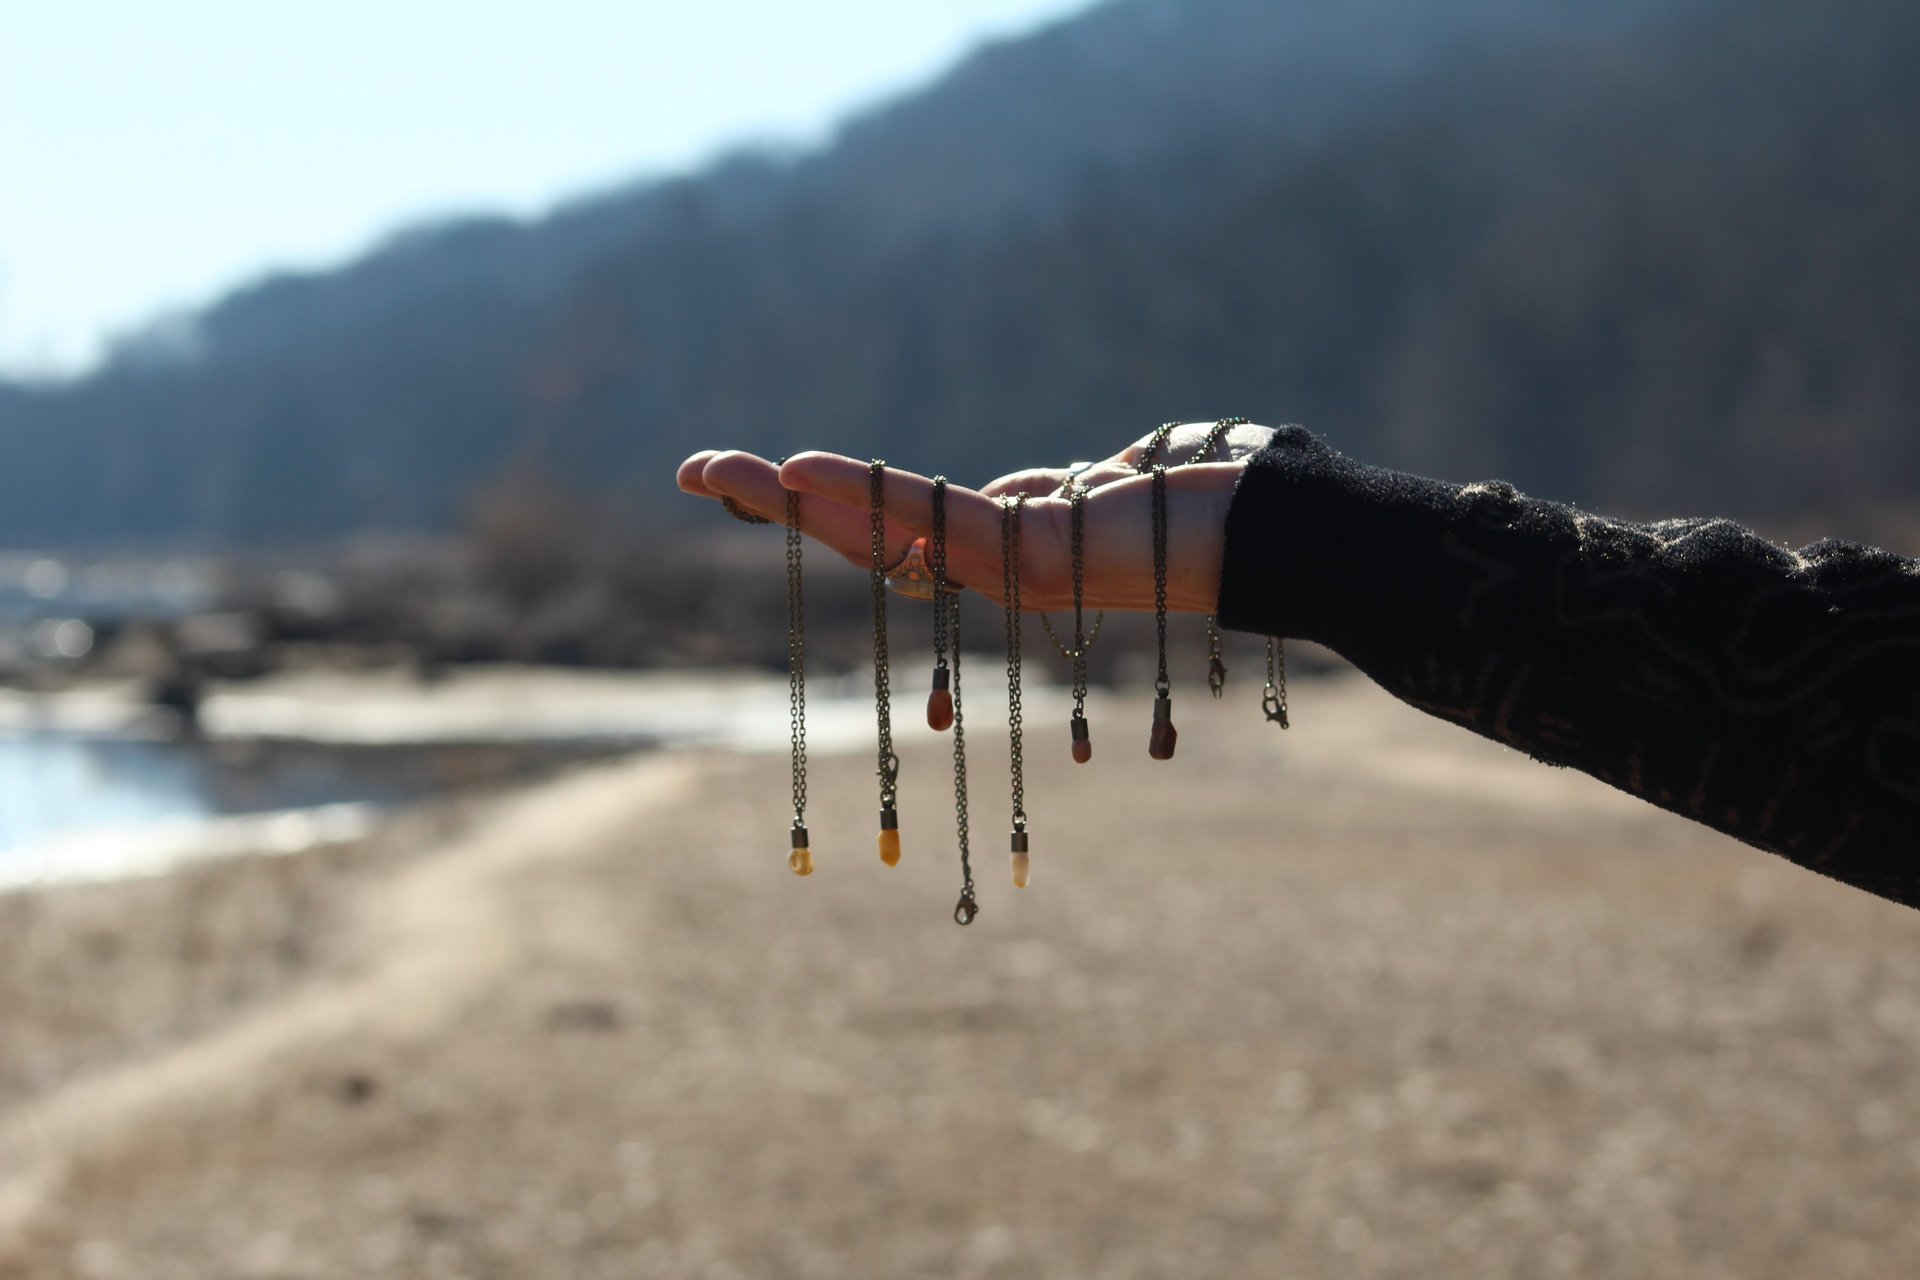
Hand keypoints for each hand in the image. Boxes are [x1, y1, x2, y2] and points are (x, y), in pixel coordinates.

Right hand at [676, 423, 1275, 613]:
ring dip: (790, 497)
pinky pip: (927, 519)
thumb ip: (1083, 487)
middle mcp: (995, 569)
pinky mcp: (1027, 554)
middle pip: (864, 532)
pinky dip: (859, 493)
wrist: (1278, 538)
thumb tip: (1087, 475)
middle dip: (779, 502)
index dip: (830, 502)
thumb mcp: (1122, 484)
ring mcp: (1006, 568)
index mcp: (1010, 552)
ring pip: (878, 527)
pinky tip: (797, 470)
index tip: (775, 475)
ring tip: (716, 471)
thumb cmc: (1215, 507)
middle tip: (698, 473)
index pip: (896, 527)